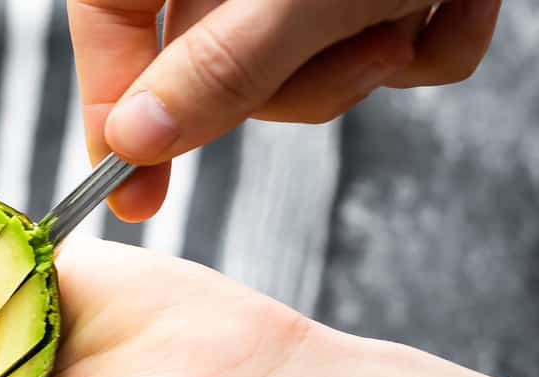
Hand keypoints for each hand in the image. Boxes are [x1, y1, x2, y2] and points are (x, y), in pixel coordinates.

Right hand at [68, 0, 501, 220]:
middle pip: (209, 64)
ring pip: (297, 72)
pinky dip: (430, 44)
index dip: (111, 110)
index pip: (108, 22)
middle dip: (293, 82)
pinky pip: (378, 52)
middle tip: (364, 50)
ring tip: (412, 0)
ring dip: (365, 62)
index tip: (133, 194)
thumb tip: (135, 141)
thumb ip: (223, 65)